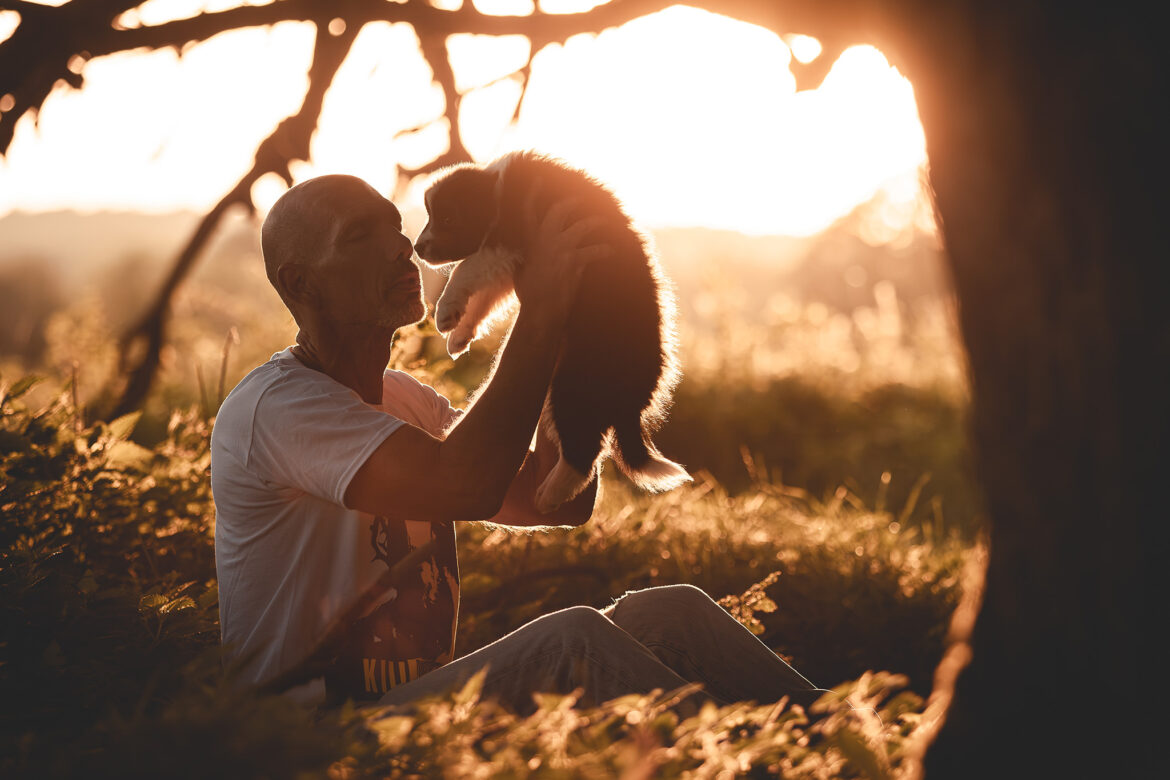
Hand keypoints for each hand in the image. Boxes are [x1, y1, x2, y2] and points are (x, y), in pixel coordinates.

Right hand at [513, 191, 608, 322]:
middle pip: (560, 211)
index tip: (539, 179)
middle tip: (582, 199)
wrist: (539, 313)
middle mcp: (544, 242)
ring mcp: (560, 251)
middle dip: (573, 202)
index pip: (529, 211)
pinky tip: (611, 251)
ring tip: (604, 221)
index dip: (534, 193)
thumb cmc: (530, 296)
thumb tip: (526, 254)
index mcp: (530, 242)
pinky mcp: (574, 263)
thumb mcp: (520, 272)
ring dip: (595, 222)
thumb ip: (525, 257)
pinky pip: (595, 250)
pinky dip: (605, 250)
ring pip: (582, 226)